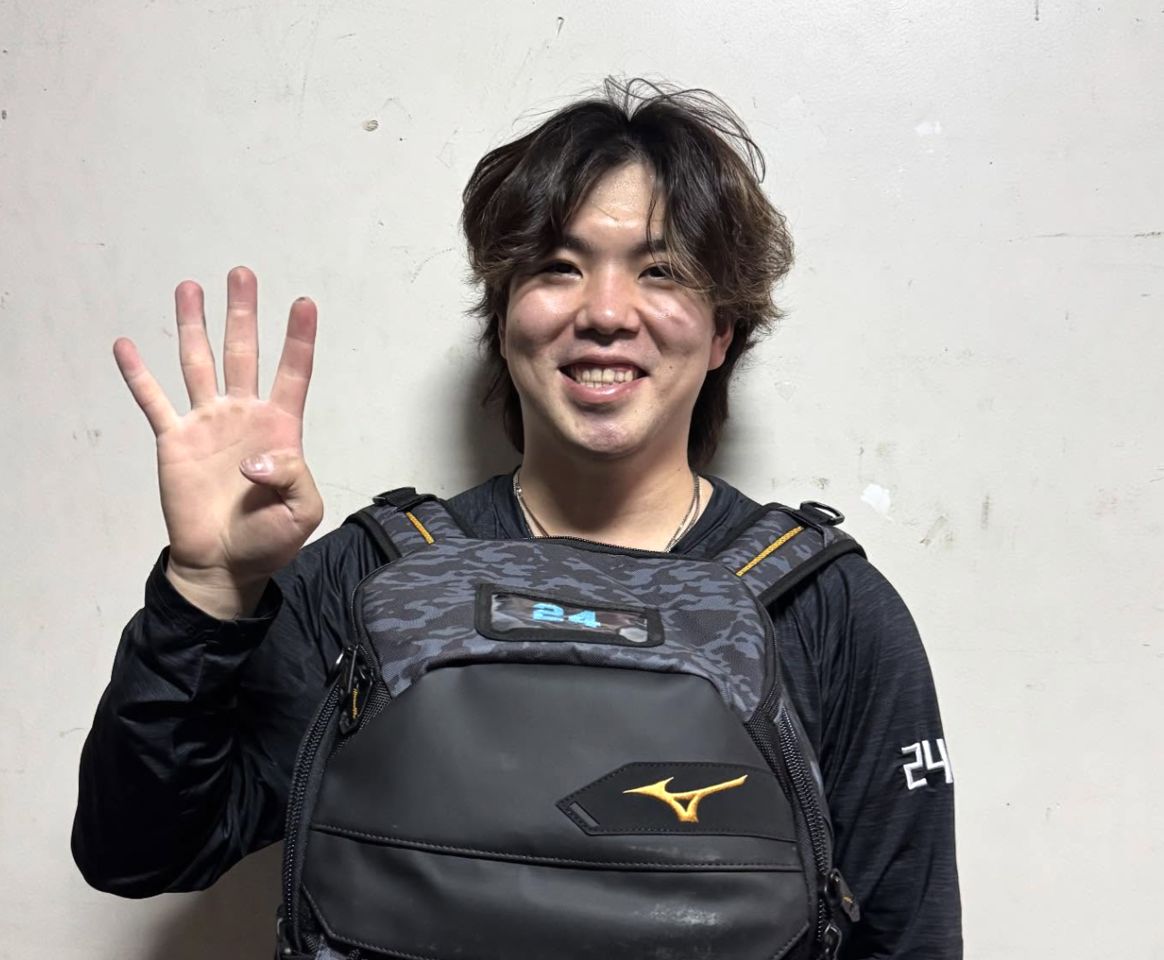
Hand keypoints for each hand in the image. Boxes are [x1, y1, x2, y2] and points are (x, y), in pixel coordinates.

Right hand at [114, 266, 323, 615]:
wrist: (225, 563)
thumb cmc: (270, 539)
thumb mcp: (303, 511)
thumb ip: (292, 476)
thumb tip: (255, 457)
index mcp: (281, 428)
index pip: (293, 373)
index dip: (299, 339)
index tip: (304, 303)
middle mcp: (243, 415)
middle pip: (243, 352)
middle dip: (242, 313)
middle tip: (242, 273)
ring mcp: (208, 423)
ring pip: (199, 363)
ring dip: (194, 325)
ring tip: (190, 286)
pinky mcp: (175, 440)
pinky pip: (154, 401)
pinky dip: (138, 375)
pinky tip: (125, 345)